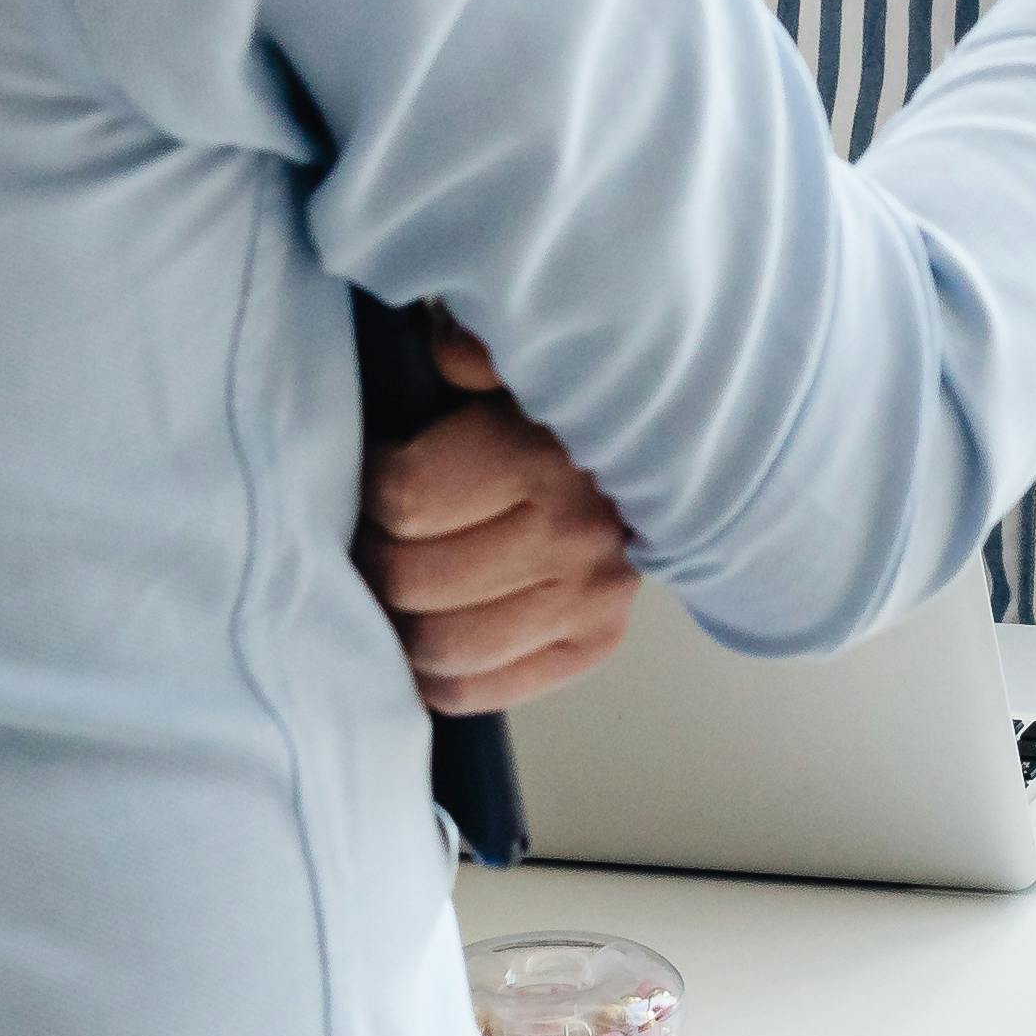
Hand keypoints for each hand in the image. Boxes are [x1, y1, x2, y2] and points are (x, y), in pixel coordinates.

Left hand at [361, 319, 635, 714]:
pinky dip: (432, 675)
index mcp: (544, 457)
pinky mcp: (592, 642)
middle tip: (366, 537)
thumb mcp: (519, 358)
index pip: (405, 501)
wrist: (669, 447)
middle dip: (372, 560)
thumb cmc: (568, 402)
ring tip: (393, 587)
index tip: (376, 471)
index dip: (368, 489)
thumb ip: (474, 348)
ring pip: (440, 646)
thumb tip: (442, 352)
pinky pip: (477, 687)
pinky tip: (422, 636)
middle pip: (413, 580)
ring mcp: (589, 599)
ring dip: (397, 623)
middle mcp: (576, 535)